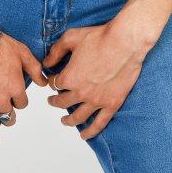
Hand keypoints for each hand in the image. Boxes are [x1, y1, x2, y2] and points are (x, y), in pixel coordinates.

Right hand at [0, 31, 47, 148]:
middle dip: (9, 117)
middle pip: (8, 115)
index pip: (22, 103)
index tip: (15, 99)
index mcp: (16, 87)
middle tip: (7, 119)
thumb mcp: (23, 52)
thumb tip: (44, 82)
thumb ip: (35, 68)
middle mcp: (2, 98)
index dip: (19, 101)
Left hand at [42, 21, 147, 139]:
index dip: (52, 81)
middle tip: (53, 100)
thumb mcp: (71, 38)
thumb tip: (46, 62)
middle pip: (63, 102)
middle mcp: (80, 93)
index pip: (55, 84)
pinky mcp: (111, 104)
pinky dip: (90, 132)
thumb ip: (56, 51)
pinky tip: (84, 135)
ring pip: (78, 117)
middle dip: (55, 101)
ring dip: (68, 120)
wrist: (125, 43)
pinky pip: (99, 124)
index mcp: (69, 77)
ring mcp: (96, 101)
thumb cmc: (99, 38)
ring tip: (64, 120)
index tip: (53, 79)